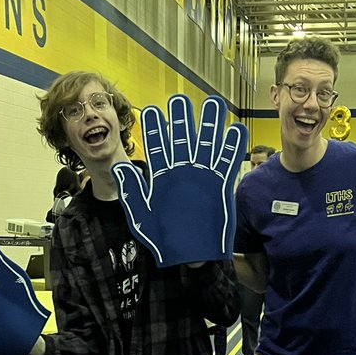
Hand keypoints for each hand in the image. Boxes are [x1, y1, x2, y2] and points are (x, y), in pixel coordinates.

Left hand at [112, 94, 247, 265]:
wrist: (188, 255)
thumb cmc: (162, 238)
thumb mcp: (140, 215)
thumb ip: (132, 190)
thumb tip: (119, 166)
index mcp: (162, 175)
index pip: (157, 146)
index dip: (155, 128)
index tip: (153, 110)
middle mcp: (183, 171)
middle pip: (183, 138)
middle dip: (182, 119)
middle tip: (180, 99)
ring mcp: (202, 176)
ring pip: (207, 144)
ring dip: (211, 125)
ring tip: (214, 103)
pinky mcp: (220, 185)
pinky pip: (228, 162)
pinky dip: (232, 147)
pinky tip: (236, 129)